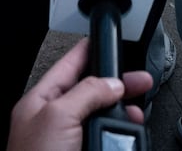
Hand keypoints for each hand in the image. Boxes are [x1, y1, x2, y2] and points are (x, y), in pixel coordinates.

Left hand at [6, 38, 152, 150]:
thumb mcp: (58, 115)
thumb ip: (85, 92)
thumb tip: (111, 82)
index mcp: (40, 101)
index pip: (69, 65)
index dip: (91, 51)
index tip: (110, 41)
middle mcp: (54, 121)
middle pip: (91, 92)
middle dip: (117, 85)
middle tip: (141, 81)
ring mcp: (69, 143)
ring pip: (102, 119)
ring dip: (121, 115)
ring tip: (137, 114)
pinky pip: (107, 141)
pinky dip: (120, 136)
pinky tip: (128, 134)